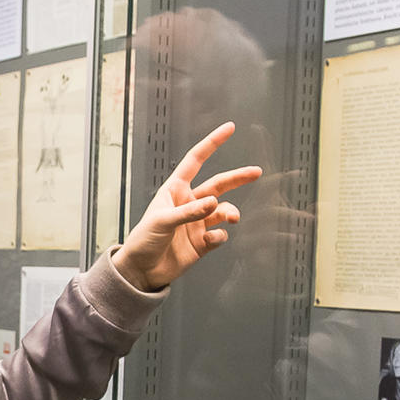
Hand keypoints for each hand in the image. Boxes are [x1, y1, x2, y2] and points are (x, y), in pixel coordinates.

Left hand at [113, 124, 262, 291]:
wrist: (142, 270)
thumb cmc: (144, 240)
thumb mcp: (163, 221)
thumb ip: (189, 212)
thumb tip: (215, 203)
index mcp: (175, 190)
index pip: (196, 160)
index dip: (212, 143)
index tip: (229, 128)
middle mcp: (189, 203)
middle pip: (218, 185)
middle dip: (238, 177)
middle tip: (256, 172)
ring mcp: (197, 223)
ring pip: (223, 211)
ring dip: (230, 212)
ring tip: (233, 217)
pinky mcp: (202, 243)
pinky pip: (219, 235)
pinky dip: (220, 236)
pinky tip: (211, 240)